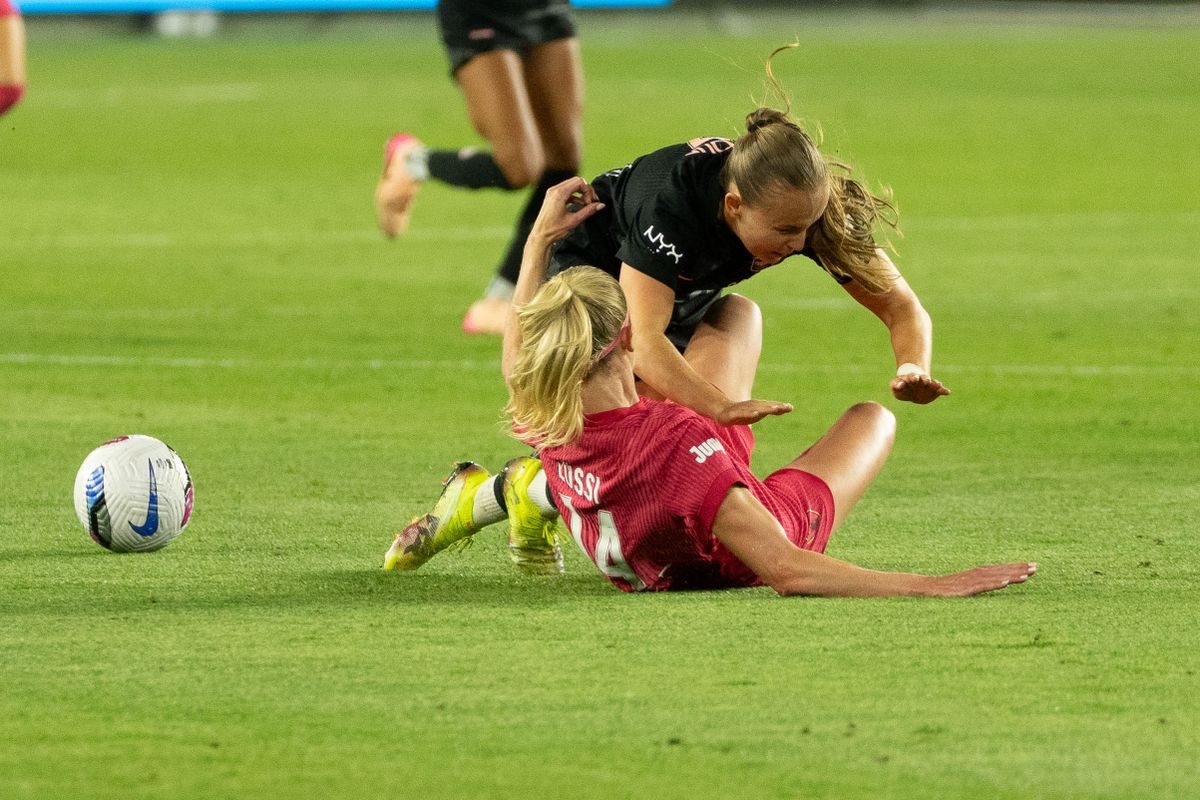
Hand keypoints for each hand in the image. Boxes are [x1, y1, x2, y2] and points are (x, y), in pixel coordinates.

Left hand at [528, 177, 604, 245]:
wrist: (540, 236)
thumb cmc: (554, 230)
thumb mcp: (574, 221)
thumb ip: (588, 211)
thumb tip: (600, 205)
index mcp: (559, 193)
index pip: (580, 182)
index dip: (588, 191)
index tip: (590, 203)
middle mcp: (554, 190)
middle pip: (577, 181)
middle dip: (586, 190)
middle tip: (591, 202)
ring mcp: (552, 192)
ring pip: (572, 185)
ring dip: (581, 193)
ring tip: (586, 205)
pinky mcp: (552, 196)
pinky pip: (567, 190)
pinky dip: (575, 195)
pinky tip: (580, 205)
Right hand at [715, 399, 792, 425]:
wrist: (721, 410)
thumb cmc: (743, 412)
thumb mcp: (759, 412)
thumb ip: (773, 410)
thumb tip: (790, 407)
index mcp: (758, 406)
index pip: (771, 406)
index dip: (780, 407)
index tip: (790, 407)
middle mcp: (751, 406)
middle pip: (765, 407)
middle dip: (775, 407)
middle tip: (785, 407)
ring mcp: (743, 409)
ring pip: (755, 409)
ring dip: (765, 409)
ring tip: (774, 409)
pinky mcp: (734, 413)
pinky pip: (742, 413)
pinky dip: (749, 413)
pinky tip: (756, 413)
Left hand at [890, 372, 949, 403]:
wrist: (911, 389)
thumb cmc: (901, 387)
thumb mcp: (895, 386)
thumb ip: (896, 385)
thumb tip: (898, 385)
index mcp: (911, 378)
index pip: (912, 377)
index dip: (913, 378)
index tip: (914, 379)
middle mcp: (921, 380)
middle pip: (923, 378)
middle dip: (924, 379)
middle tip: (926, 380)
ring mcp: (928, 385)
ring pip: (932, 383)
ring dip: (934, 384)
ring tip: (938, 385)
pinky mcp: (934, 391)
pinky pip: (939, 390)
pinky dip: (943, 391)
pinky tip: (947, 392)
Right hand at [920, 562, 1036, 596]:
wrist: (921, 588)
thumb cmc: (940, 590)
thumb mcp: (960, 588)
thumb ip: (974, 587)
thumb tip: (987, 589)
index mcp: (974, 575)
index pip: (998, 570)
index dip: (1014, 567)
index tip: (1031, 566)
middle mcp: (974, 576)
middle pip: (999, 571)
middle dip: (1017, 568)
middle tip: (1036, 567)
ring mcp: (969, 582)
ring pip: (993, 578)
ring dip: (1010, 575)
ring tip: (1027, 575)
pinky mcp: (963, 590)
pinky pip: (980, 586)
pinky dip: (993, 584)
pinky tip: (1005, 583)